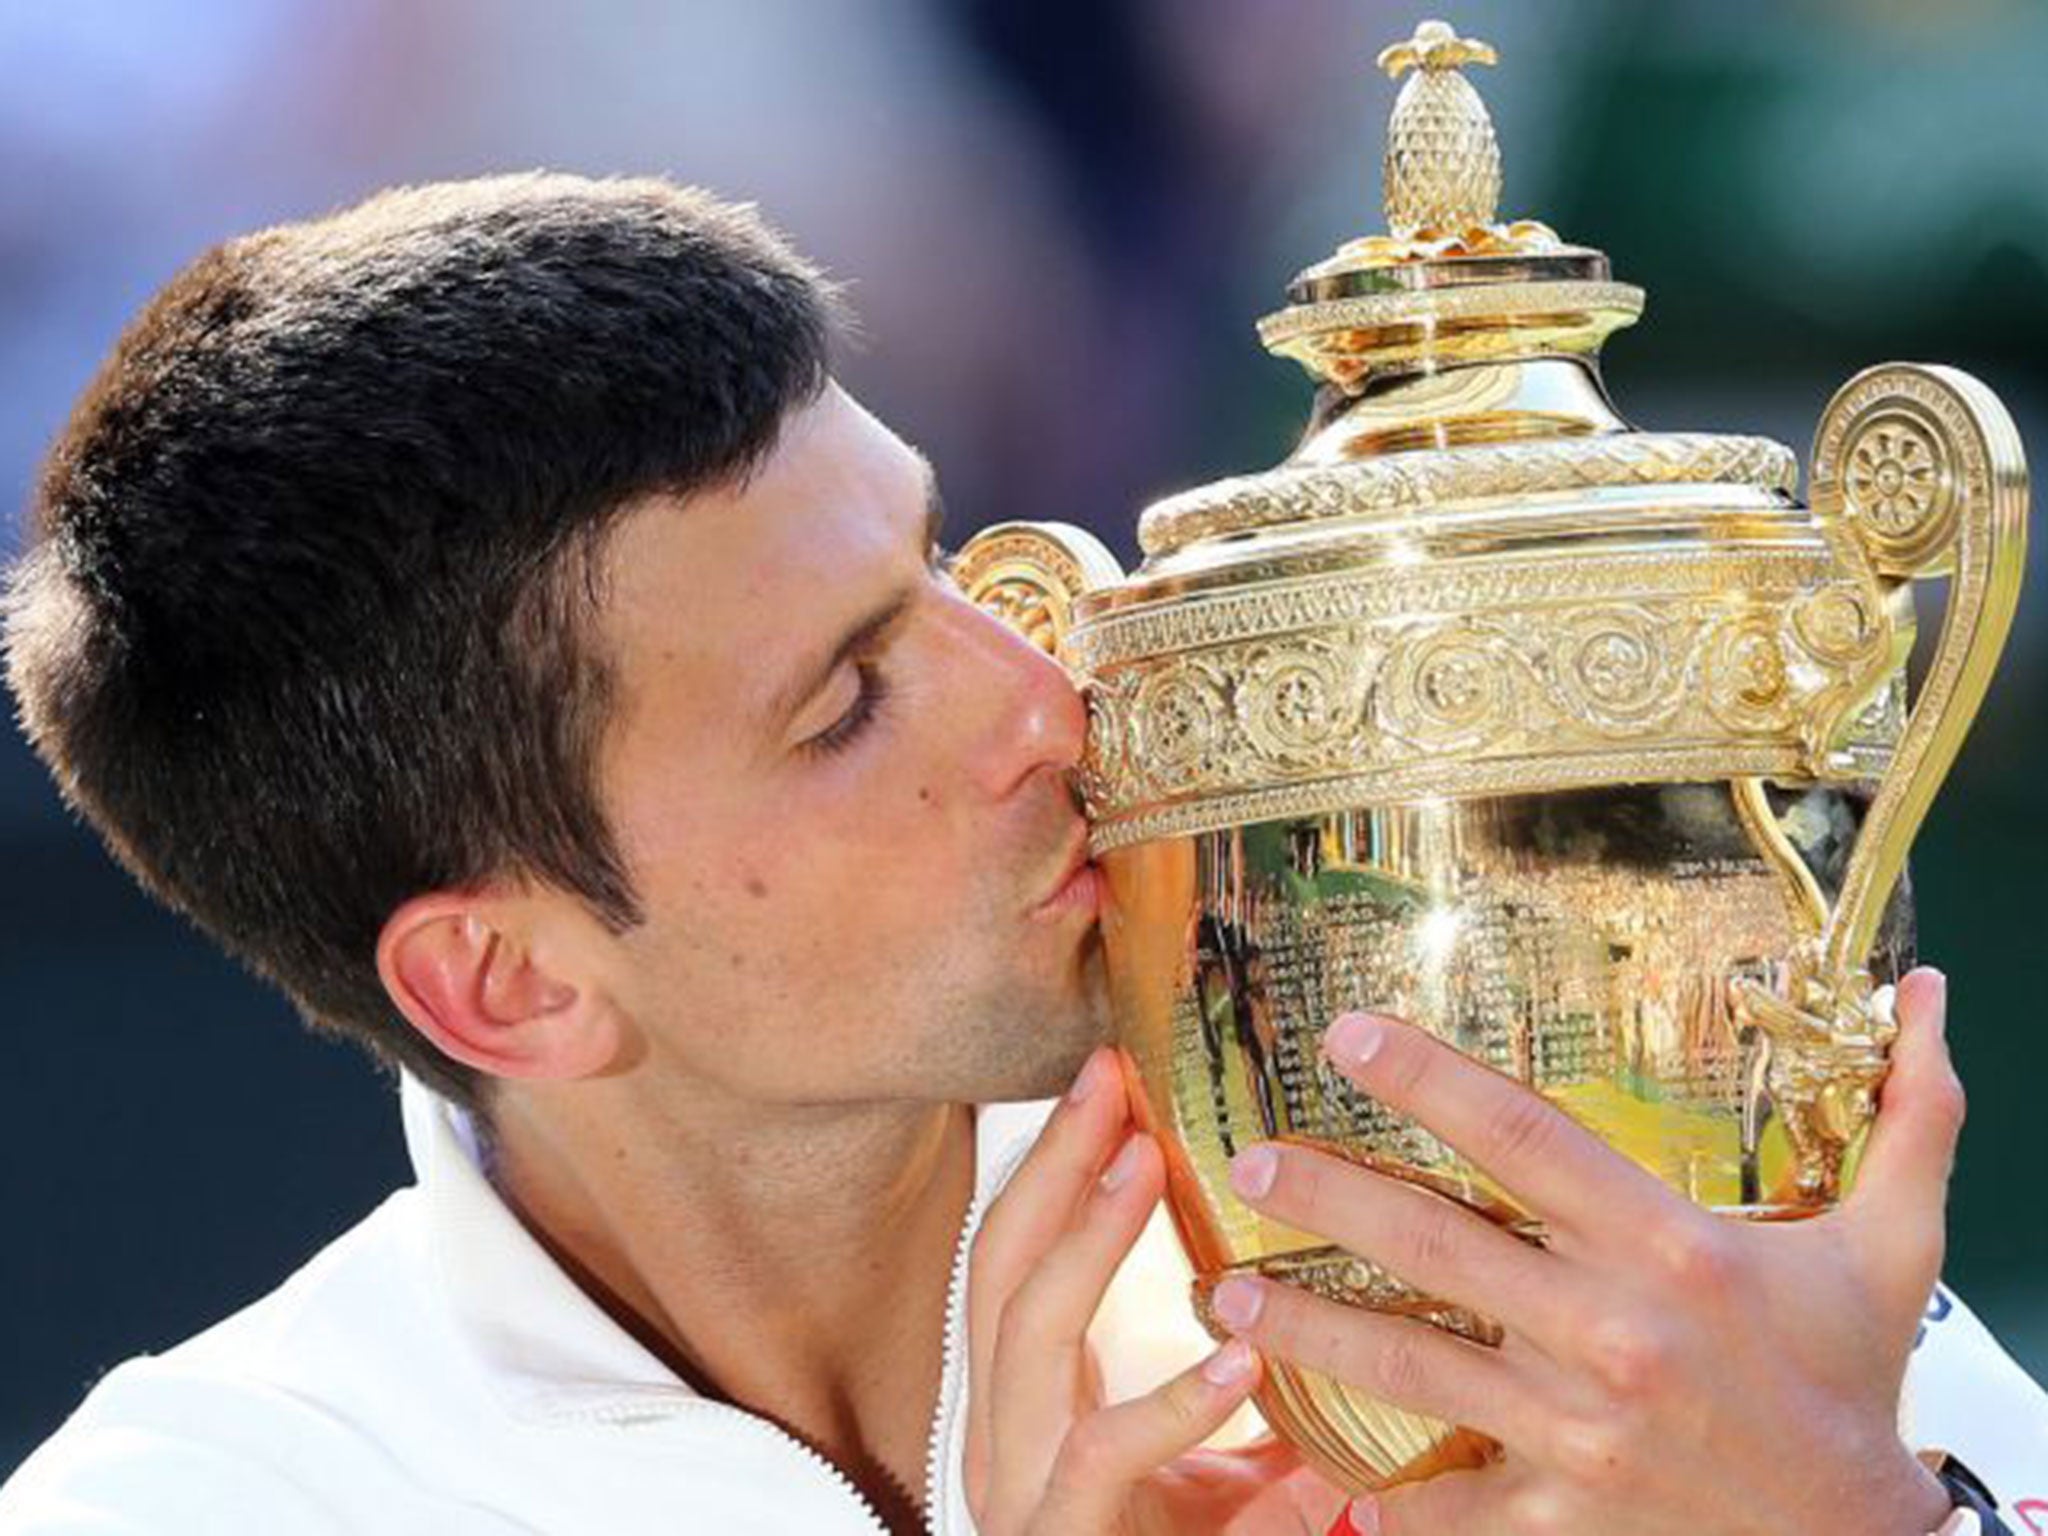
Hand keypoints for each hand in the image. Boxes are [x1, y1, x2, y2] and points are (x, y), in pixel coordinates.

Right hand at [964, 1047, 1347, 1534]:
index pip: (1013, 1249)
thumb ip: (1250, 1387)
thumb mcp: (1223, 1469)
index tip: (1109, 1072)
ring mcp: (1020, 1492)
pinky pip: (1101, 1461)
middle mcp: (1000, 1433)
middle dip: (1053, 1165)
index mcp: (1024, 1400)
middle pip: (1000, 1267)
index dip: (1054, 1159)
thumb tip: (1339, 1286)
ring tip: (1148, 1163)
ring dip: (1089, 1241)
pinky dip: (1171, 1402)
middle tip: (1111, 1078)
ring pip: (1027, 1336)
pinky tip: (1241, 1357)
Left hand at [1210, 966, 1961, 1534]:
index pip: (1526, 1138)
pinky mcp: (1562, 1516)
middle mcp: (1611, 1334)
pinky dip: (1381, 1498)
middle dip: (1328, 1196)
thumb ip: (1910, 1116)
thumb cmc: (1850, 1385)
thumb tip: (1929, 991)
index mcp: (1673, 1253)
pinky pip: (1447, 1505)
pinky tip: (1315, 1470)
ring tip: (1226, 1299)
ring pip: (1411, 1365)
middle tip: (1251, 1162)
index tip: (1344, 1034)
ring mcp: (1577, 1431)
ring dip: (1307, 1329)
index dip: (1427, 1079)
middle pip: (1436, 1243)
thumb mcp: (1894, 1247)